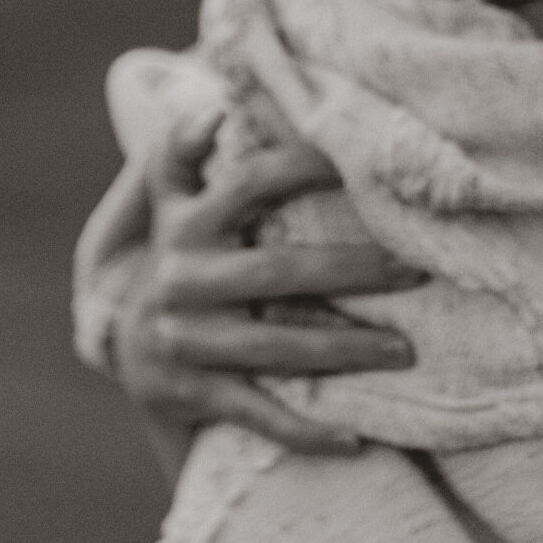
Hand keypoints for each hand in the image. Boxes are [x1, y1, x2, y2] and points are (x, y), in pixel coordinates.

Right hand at [108, 109, 423, 453]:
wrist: (124, 345)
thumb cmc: (178, 256)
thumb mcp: (170, 202)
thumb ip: (188, 152)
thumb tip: (215, 104)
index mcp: (185, 223)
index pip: (251, 183)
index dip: (306, 168)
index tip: (363, 164)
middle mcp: (182, 279)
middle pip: (280, 271)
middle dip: (354, 269)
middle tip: (418, 269)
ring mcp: (186, 340)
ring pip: (276, 347)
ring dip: (346, 351)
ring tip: (407, 351)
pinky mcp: (192, 393)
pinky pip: (257, 412)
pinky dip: (305, 429)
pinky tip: (356, 439)